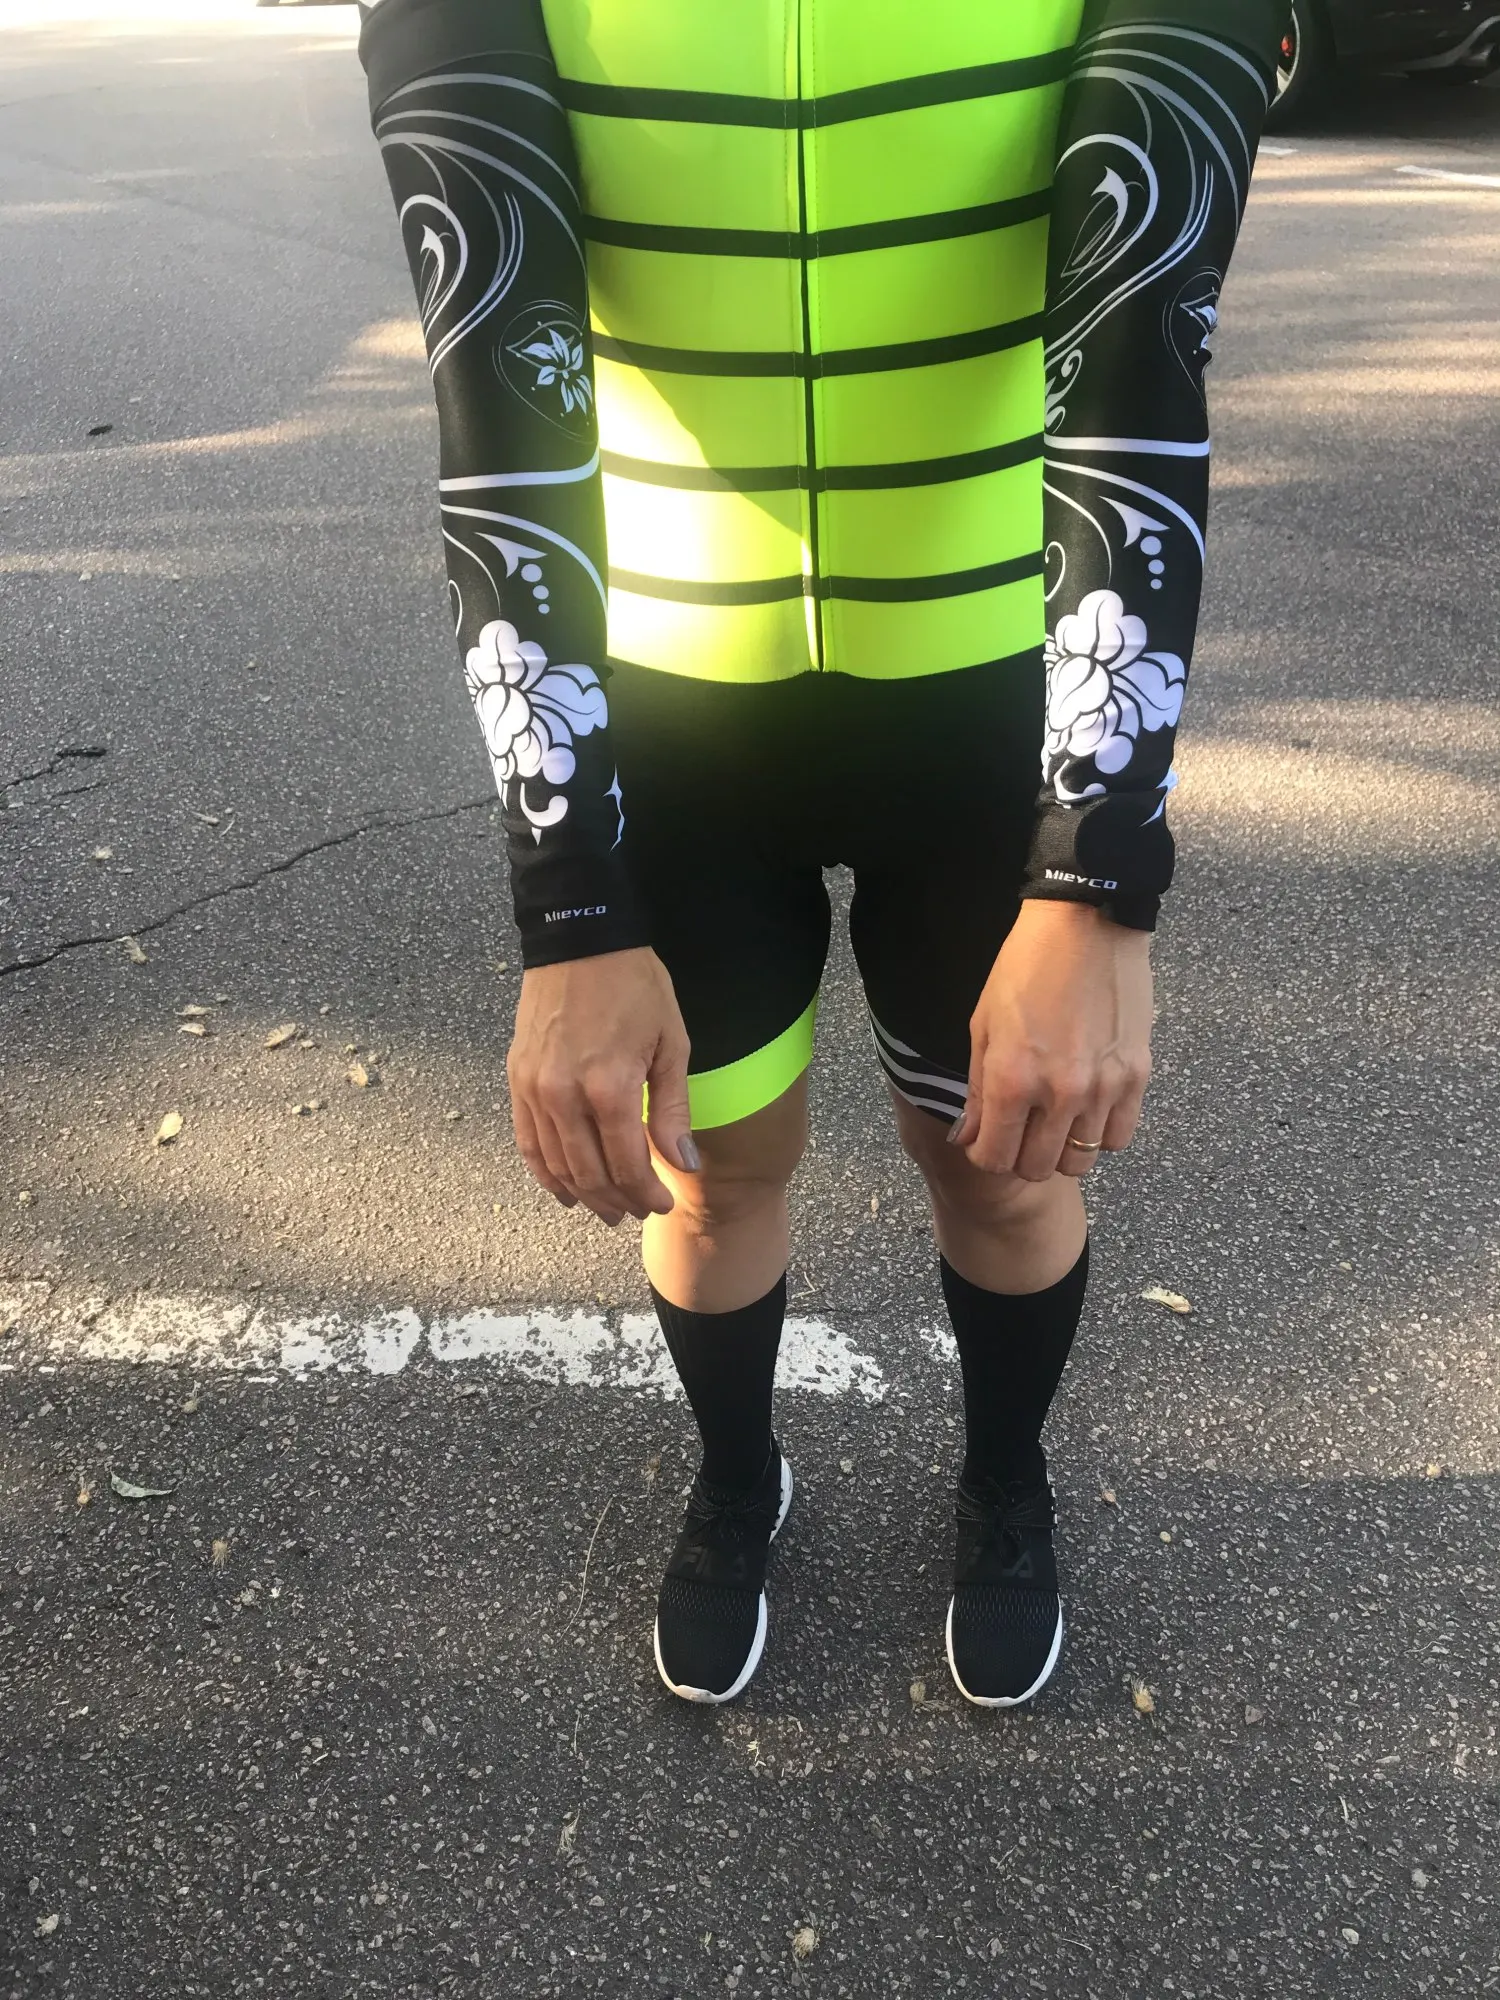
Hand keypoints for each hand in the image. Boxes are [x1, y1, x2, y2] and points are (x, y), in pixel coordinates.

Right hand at [507, 947, 697, 1224]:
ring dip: (582, 1194)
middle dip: (617, 1201)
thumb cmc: (635, 987)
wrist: (580, 940)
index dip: (646, 1194)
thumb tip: (683, 1164)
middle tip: (636, 1212)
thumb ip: (672, 1111)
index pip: (627, 1165)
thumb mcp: (671, 1043)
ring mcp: (535, 1088)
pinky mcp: (517, 1079)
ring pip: (556, 1165)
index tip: (661, 1204)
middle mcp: (565, 1094)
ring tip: (605, 1208)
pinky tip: (564, 1189)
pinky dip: (544, 1172)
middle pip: (590, 1174)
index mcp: (610, 1087)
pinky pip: (527, 1141)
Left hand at [949, 901, 1153, 1181]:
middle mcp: (1059, 1094)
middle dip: (1021, 1156)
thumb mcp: (983, 1026)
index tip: (988, 1140)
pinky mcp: (1137, 1077)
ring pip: (1081, 1160)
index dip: (986, 1155)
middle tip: (1021, 1129)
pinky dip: (1100, 1133)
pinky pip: (1118, 1137)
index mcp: (1012, 1080)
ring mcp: (1103, 1088)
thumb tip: (969, 1140)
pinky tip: (1088, 1107)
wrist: (1087, 925)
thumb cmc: (1024, 968)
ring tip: (1055, 1119)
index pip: (995, 1160)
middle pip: (1037, 1168)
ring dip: (1062, 1148)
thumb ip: (977, 1092)